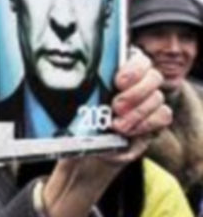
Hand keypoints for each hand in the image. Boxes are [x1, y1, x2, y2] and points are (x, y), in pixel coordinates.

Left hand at [42, 48, 171, 216]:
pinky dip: (145, 125)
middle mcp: (137, 86)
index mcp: (118, 74)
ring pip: (157, 98)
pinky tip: (127, 132)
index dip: (133, 68)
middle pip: (153, 76)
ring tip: (117, 125)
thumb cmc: (76, 127)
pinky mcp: (153, 123)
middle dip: (135, 92)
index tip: (118, 81)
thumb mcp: (70, 108)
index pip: (138, 59)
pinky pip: (162, 116)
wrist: (83, 157)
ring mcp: (147, 104)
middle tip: (115, 106)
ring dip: (138, 112)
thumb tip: (56, 78)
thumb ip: (72, 91)